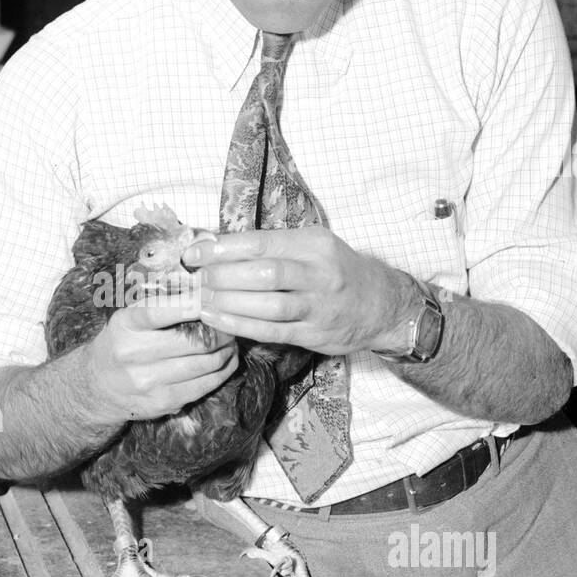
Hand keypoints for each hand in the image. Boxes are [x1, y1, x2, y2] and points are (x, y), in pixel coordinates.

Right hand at [87, 295, 238, 420]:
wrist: (98, 386)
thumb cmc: (123, 341)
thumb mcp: (129, 317)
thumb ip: (161, 302)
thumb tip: (203, 288)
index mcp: (125, 325)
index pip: (158, 311)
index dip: (190, 304)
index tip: (213, 296)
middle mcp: (133, 354)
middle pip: (193, 342)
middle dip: (221, 331)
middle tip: (231, 322)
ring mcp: (148, 381)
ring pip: (204, 365)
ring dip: (226, 351)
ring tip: (231, 341)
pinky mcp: (163, 402)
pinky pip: (204, 386)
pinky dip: (222, 371)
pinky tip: (226, 360)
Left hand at [182, 227, 420, 355]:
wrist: (381, 304)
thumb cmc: (335, 271)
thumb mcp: (312, 246)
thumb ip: (272, 246)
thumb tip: (215, 247)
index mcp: (314, 244)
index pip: (262, 242)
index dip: (223, 248)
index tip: (194, 252)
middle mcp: (320, 273)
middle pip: (265, 273)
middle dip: (223, 276)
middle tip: (197, 278)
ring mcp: (318, 306)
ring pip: (268, 304)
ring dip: (229, 302)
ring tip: (201, 299)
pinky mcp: (314, 334)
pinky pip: (271, 330)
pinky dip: (239, 325)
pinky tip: (216, 319)